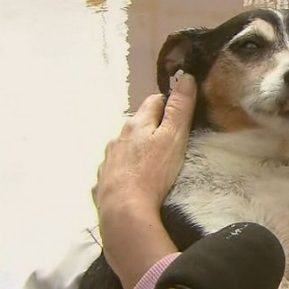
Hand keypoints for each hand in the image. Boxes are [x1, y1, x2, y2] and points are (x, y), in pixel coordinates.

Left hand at [92, 73, 196, 288]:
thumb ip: (180, 108)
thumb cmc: (153, 171)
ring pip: (125, 147)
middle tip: (170, 144)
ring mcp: (107, 160)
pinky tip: (134, 184)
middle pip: (138, 125)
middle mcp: (117, 137)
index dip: (169, 105)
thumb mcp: (174, 137)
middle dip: (152, 129)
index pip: (154, 101)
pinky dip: (126, 172)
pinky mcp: (102, 181)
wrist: (123, 210)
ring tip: (152, 167)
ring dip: (137, 151)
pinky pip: (116, 170)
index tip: (180, 116)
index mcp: (136, 123)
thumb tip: (186, 77)